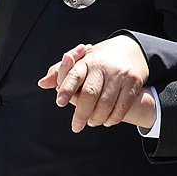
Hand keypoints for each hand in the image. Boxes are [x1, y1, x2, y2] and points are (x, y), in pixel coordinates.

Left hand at [37, 35, 151, 131]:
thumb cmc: (101, 59)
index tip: (60, 102)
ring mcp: (120, 75)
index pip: (74, 75)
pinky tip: (107, 121)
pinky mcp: (133, 82)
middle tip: (76, 126)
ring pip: (106, 104)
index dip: (67, 89)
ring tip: (92, 122)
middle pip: (89, 94)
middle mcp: (104, 67)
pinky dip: (113, 118)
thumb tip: (43, 84)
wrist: (132, 49)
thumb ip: (61, 72)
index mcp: (88, 61)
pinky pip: (122, 106)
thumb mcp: (82, 60)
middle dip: (81, 114)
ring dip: (97, 118)